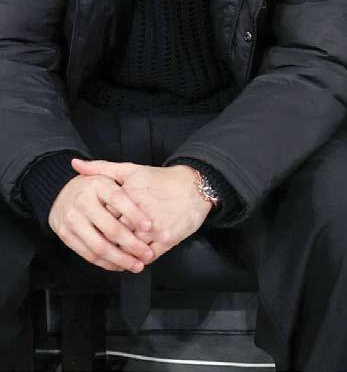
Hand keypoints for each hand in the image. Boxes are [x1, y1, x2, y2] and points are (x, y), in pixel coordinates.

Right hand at [48, 174, 153, 271]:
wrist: (60, 194)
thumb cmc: (92, 186)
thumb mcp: (106, 174)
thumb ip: (118, 173)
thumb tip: (138, 180)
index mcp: (96, 184)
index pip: (118, 199)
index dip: (135, 214)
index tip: (149, 226)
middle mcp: (82, 201)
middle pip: (111, 228)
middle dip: (132, 244)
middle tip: (147, 254)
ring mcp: (72, 220)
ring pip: (100, 246)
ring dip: (121, 259)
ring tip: (136, 265)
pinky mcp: (66, 235)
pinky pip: (88, 254)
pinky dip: (106, 263)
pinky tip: (119, 265)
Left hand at [71, 159, 211, 261]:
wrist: (193, 186)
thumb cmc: (160, 179)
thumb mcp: (131, 170)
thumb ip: (102, 168)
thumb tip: (75, 164)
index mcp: (129, 195)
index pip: (103, 216)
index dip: (96, 224)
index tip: (90, 228)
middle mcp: (141, 212)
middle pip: (114, 235)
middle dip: (106, 242)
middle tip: (98, 247)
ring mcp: (155, 227)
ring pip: (129, 249)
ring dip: (121, 255)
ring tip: (114, 257)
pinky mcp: (168, 239)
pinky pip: (147, 256)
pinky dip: (138, 260)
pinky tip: (133, 259)